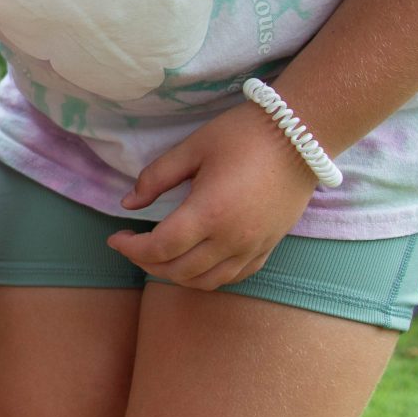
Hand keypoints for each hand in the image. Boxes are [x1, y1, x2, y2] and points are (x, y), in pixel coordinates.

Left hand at [107, 102, 319, 289]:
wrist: (302, 136)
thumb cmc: (243, 135)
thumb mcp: (192, 148)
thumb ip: (155, 178)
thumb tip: (127, 203)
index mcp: (208, 213)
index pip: (159, 248)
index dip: (130, 248)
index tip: (115, 237)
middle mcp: (232, 239)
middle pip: (178, 270)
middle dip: (147, 262)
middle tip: (132, 245)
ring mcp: (253, 247)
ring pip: (205, 281)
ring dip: (174, 274)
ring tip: (158, 256)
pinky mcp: (269, 247)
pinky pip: (233, 276)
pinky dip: (206, 277)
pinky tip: (194, 262)